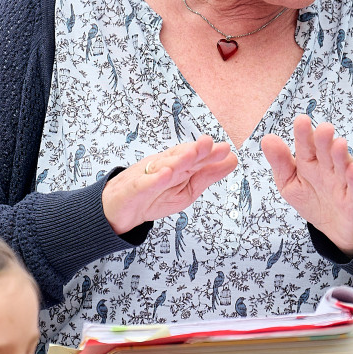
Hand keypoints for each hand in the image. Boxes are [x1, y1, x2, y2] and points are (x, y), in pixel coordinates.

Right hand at [103, 135, 237, 233]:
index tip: (226, 150)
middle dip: (195, 150)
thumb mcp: (186, 190)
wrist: (119, 210)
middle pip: (180, 157)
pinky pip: (144, 183)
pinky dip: (154, 179)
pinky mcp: (132, 189)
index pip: (195, 158)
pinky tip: (165, 174)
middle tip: (209, 143)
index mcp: (177, 166)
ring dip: (177, 159)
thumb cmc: (154, 197)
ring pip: (163, 166)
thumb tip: (233, 159)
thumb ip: (207, 175)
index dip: (209, 154)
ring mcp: (147, 175)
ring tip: (192, 154)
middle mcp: (163, 165)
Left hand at [261, 116, 352, 254]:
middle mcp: (327, 168)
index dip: (304, 135)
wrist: (337, 227)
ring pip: (341, 166)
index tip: (301, 121)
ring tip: (338, 144)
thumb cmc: (312, 200)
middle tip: (324, 128)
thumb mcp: (289, 184)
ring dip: (340, 155)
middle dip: (324, 141)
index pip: (305, 147)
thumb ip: (280, 163)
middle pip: (325, 153)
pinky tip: (352, 169)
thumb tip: (267, 139)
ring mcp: (342, 182)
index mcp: (309, 163)